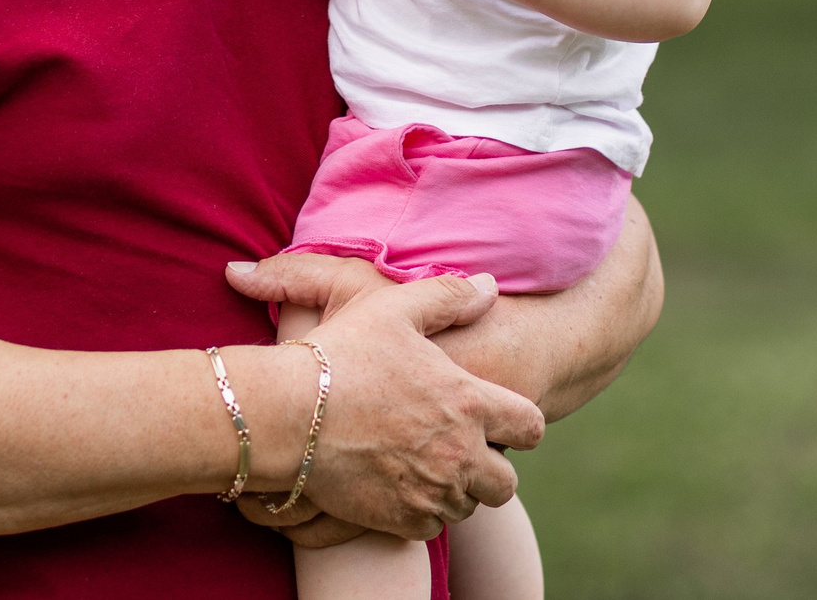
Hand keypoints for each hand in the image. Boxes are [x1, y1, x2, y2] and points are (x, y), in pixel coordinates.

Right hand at [221, 267, 544, 541]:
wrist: (285, 415)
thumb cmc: (339, 356)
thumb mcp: (393, 310)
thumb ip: (448, 296)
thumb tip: (489, 288)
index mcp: (468, 402)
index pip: (531, 427)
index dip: (520, 423)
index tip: (496, 418)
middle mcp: (459, 454)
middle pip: (505, 483)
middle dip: (491, 468)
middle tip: (460, 448)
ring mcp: (431, 491)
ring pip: (468, 507)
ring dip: (455, 489)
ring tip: (424, 463)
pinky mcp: (400, 520)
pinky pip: (431, 527)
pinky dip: (422, 510)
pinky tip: (400, 483)